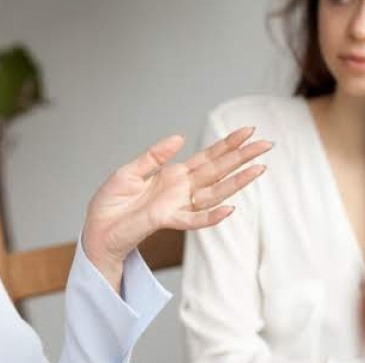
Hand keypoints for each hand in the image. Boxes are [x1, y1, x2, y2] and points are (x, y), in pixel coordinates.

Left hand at [82, 127, 271, 276]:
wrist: (97, 230)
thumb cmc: (110, 204)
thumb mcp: (129, 172)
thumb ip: (154, 156)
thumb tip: (180, 137)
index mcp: (173, 175)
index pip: (207, 157)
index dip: (227, 144)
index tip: (248, 131)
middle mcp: (180, 190)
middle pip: (218, 171)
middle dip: (242, 157)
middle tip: (266, 144)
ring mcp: (176, 206)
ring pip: (214, 193)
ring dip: (237, 182)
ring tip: (259, 169)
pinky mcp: (166, 221)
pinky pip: (194, 220)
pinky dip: (211, 216)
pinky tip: (230, 208)